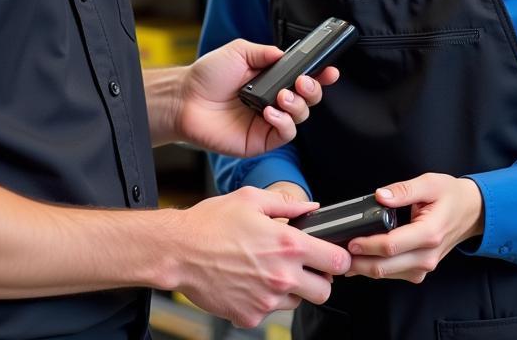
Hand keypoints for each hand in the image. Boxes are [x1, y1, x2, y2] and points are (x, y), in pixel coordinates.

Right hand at [170, 187, 350, 328]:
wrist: (178, 251)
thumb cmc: (211, 223)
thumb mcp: (251, 199)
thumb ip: (287, 203)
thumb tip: (310, 206)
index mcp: (287, 245)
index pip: (336, 261)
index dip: (338, 257)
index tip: (332, 255)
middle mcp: (281, 276)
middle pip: (324, 291)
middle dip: (319, 279)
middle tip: (303, 266)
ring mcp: (266, 301)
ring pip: (297, 302)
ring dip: (291, 289)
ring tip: (268, 269)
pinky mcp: (249, 316)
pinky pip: (269, 312)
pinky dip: (264, 299)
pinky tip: (249, 281)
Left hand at [176, 39, 339, 157]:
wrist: (185, 99)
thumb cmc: (207, 75)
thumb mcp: (238, 52)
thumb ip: (264, 53)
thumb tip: (286, 54)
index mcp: (271, 79)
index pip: (302, 77)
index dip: (319, 75)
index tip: (329, 70)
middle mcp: (273, 100)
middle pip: (308, 99)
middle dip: (314, 90)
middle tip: (304, 82)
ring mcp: (268, 121)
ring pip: (301, 117)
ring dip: (298, 106)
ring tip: (282, 97)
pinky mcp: (260, 140)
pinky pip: (284, 134)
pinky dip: (284, 123)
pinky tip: (270, 113)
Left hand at [345, 175, 483, 282]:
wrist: (471, 211)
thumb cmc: (450, 195)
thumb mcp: (428, 183)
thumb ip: (403, 190)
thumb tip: (380, 195)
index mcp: (429, 233)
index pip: (391, 245)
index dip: (367, 245)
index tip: (349, 240)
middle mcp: (427, 255)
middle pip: (385, 266)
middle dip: (358, 261)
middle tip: (336, 253)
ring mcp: (424, 266)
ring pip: (387, 274)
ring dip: (363, 267)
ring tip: (342, 256)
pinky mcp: (420, 269)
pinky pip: (393, 273)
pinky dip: (375, 268)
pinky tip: (360, 258)